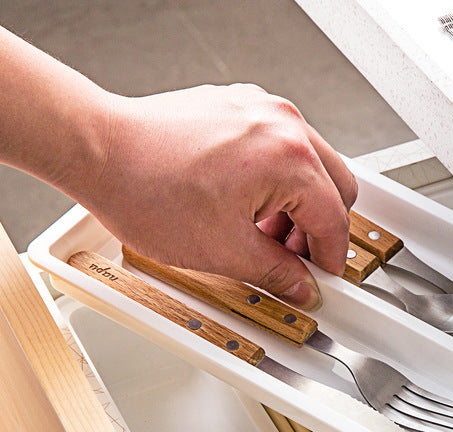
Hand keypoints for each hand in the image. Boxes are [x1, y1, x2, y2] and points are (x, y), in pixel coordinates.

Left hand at [85, 84, 356, 309]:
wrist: (98, 149)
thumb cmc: (147, 188)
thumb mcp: (225, 252)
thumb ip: (277, 273)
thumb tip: (300, 286)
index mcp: (289, 158)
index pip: (335, 219)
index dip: (331, 259)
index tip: (321, 277)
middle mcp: (283, 124)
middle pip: (336, 186)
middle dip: (320, 230)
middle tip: (295, 260)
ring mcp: (262, 109)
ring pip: (312, 165)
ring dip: (299, 205)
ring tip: (263, 235)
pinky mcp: (240, 105)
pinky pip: (282, 146)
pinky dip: (278, 180)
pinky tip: (248, 206)